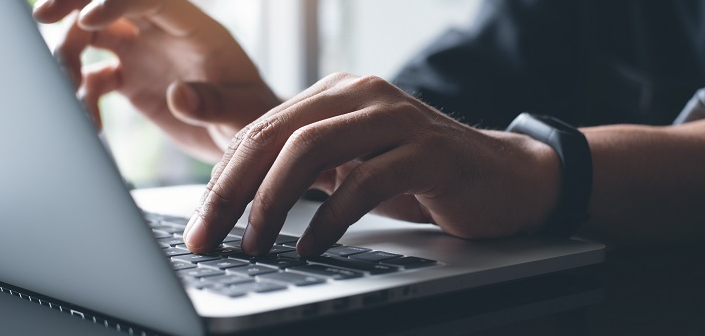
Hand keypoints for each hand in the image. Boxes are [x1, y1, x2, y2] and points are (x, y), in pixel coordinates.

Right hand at [33, 0, 279, 161]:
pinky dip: (81, 95)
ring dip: (68, 55)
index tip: (88, 18)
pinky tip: (90, 123)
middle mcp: (163, 34)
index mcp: (194, 28)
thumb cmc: (253, 116)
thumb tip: (179, 94)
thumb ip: (213, 103)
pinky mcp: (131, 80)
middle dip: (73, 3)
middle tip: (42, 17)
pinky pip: (93, 76)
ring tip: (68, 91)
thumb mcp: (243, 111)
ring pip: (91, 35)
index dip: (116, 1)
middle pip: (110, 3)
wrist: (245, 135)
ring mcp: (144, 54)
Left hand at [183, 72, 561, 255]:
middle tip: (207, 236)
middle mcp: (362, 94)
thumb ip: (304, 170)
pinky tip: (311, 246)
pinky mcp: (428, 150)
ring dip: (273, 202)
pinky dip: (330, 218)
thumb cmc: (420, 176)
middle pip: (277, 135)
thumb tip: (237, 202)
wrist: (503, 177)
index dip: (222, 177)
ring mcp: (397, 118)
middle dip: (232, 191)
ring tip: (255, 244)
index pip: (261, 129)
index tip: (200, 223)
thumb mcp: (351, 167)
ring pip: (312, 149)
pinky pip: (365, 181)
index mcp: (336, 94)